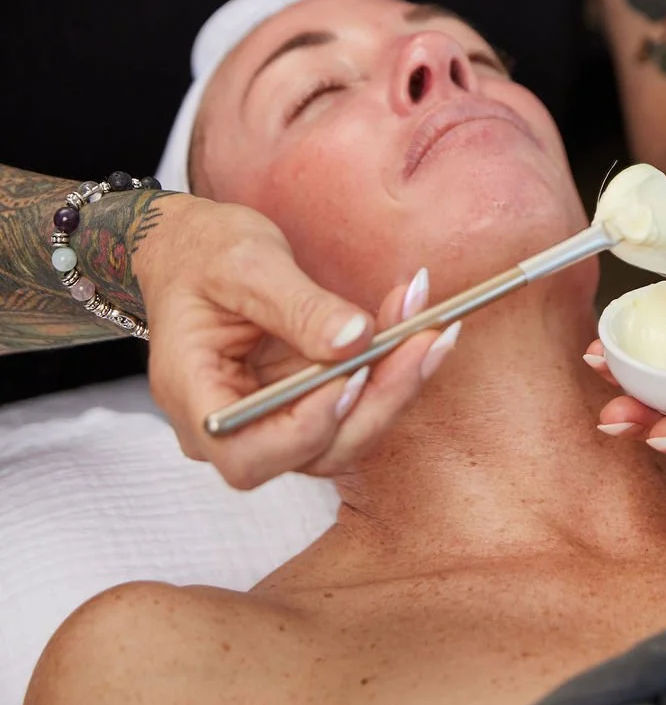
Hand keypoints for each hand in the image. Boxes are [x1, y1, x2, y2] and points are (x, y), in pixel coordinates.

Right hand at [135, 194, 448, 488]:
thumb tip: (355, 340)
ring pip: (344, 435)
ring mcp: (271, 422)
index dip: (304, 431)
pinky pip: (356, 405)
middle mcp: (232, 427)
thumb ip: (297, 304)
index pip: (245, 455)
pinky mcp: (305, 404)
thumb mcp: (245, 263)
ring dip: (395, 385)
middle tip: (422, 343)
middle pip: (311, 453)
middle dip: (376, 402)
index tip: (352, 376)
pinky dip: (392, 370)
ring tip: (432, 327)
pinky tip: (421, 327)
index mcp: (193, 398)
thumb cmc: (203, 254)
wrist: (196, 249)